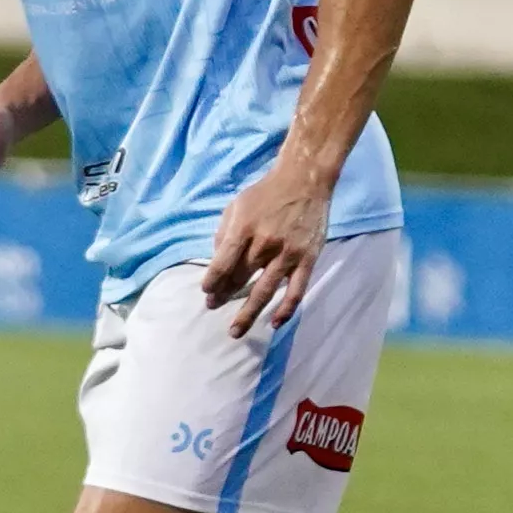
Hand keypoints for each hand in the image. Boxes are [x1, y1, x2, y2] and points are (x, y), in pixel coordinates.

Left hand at [202, 164, 331, 334]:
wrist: (304, 180)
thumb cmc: (266, 193)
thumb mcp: (237, 205)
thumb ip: (224, 233)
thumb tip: (216, 263)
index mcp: (244, 228)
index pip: (222, 263)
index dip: (211, 281)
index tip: (206, 293)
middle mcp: (265, 243)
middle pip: (240, 278)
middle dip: (224, 296)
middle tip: (213, 308)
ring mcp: (288, 254)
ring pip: (265, 291)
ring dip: (248, 314)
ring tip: (235, 331)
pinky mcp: (307, 260)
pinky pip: (296, 291)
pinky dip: (286, 310)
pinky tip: (274, 323)